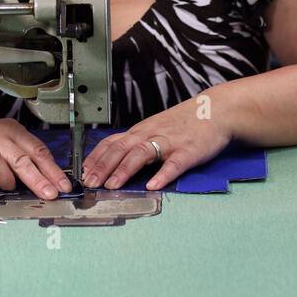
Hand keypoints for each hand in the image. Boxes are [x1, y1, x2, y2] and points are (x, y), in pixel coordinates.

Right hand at [0, 116, 71, 198]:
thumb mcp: (5, 141)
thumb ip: (23, 155)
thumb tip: (49, 179)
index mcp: (10, 130)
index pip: (36, 149)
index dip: (51, 169)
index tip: (63, 185)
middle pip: (20, 158)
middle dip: (38, 179)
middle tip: (50, 194)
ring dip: (5, 180)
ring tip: (7, 186)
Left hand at [81, 95, 234, 191]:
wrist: (214, 110)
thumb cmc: (184, 123)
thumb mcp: (156, 129)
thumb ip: (139, 142)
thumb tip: (116, 160)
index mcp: (142, 131)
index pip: (112, 142)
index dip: (96, 157)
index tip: (82, 172)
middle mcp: (151, 134)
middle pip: (121, 148)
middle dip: (103, 166)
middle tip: (90, 183)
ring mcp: (169, 142)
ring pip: (142, 154)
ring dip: (125, 170)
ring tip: (113, 185)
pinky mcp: (188, 151)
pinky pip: (173, 164)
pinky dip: (163, 175)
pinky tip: (153, 186)